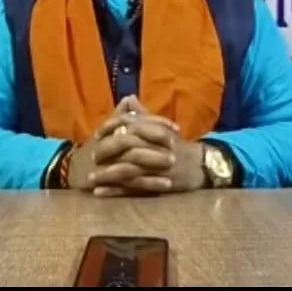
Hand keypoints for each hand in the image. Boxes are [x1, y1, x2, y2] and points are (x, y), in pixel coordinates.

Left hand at [87, 98, 207, 196]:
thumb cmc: (177, 146)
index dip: (111, 128)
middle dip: (106, 151)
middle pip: (126, 146)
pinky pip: (133, 188)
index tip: (97, 134)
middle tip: (92, 157)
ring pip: (127, 168)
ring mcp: (156, 166)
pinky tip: (100, 192)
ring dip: (107, 173)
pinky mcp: (158, 184)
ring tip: (91, 178)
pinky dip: (115, 190)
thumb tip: (128, 98)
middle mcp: (155, 146)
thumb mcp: (162, 127)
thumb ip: (142, 115)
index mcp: (155, 130)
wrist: (200, 165)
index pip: (129, 123)